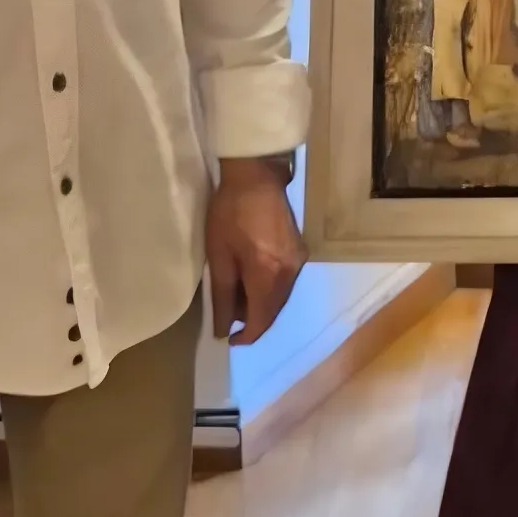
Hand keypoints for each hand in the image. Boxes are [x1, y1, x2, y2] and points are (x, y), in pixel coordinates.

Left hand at [206, 159, 304, 343]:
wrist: (256, 176)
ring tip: (238, 301)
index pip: (261, 319)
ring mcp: (298, 261)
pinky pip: (285, 283)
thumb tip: (223, 329)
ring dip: (261, 306)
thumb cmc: (229, 213)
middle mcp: (290, 272)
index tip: (229, 340)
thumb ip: (222, 296)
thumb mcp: (218, 255)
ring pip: (280, 298)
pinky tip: (254, 284)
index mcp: (268, 274)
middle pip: (274, 311)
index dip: (247, 335)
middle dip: (253, 322)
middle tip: (229, 321)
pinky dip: (270, 291)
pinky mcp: (299, 251)